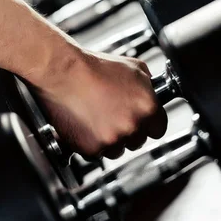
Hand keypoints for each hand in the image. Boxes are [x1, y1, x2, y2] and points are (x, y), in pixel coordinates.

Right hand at [35, 47, 167, 158]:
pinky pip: (96, 154)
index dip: (147, 124)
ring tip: (95, 118)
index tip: (137, 121)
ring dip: (109, 140)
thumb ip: (148, 86)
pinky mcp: (92, 148)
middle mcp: (133, 125)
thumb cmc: (93, 67)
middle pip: (137, 141)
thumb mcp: (132, 67)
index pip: (158, 129)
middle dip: (126, 131)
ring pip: (117, 150)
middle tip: (111, 115)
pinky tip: (85, 125)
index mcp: (148, 106)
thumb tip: (153, 94)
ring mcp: (113, 138)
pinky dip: (90, 143)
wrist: (62, 72)